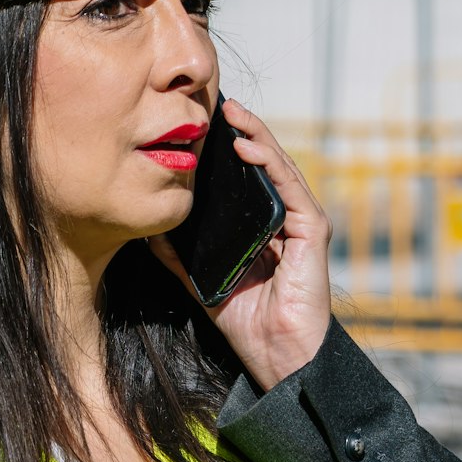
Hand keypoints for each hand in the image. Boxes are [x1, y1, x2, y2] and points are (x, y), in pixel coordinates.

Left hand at [148, 98, 332, 390]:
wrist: (275, 354)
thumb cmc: (247, 323)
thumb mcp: (202, 280)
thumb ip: (179, 256)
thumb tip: (149, 230)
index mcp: (265, 229)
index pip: (249, 179)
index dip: (229, 151)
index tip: (205, 128)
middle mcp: (287, 220)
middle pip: (265, 165)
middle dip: (243, 133)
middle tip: (218, 106)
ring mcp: (302, 223)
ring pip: (279, 167)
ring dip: (256, 136)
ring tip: (232, 114)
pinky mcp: (313, 230)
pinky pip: (290, 187)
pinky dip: (270, 162)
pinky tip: (247, 145)